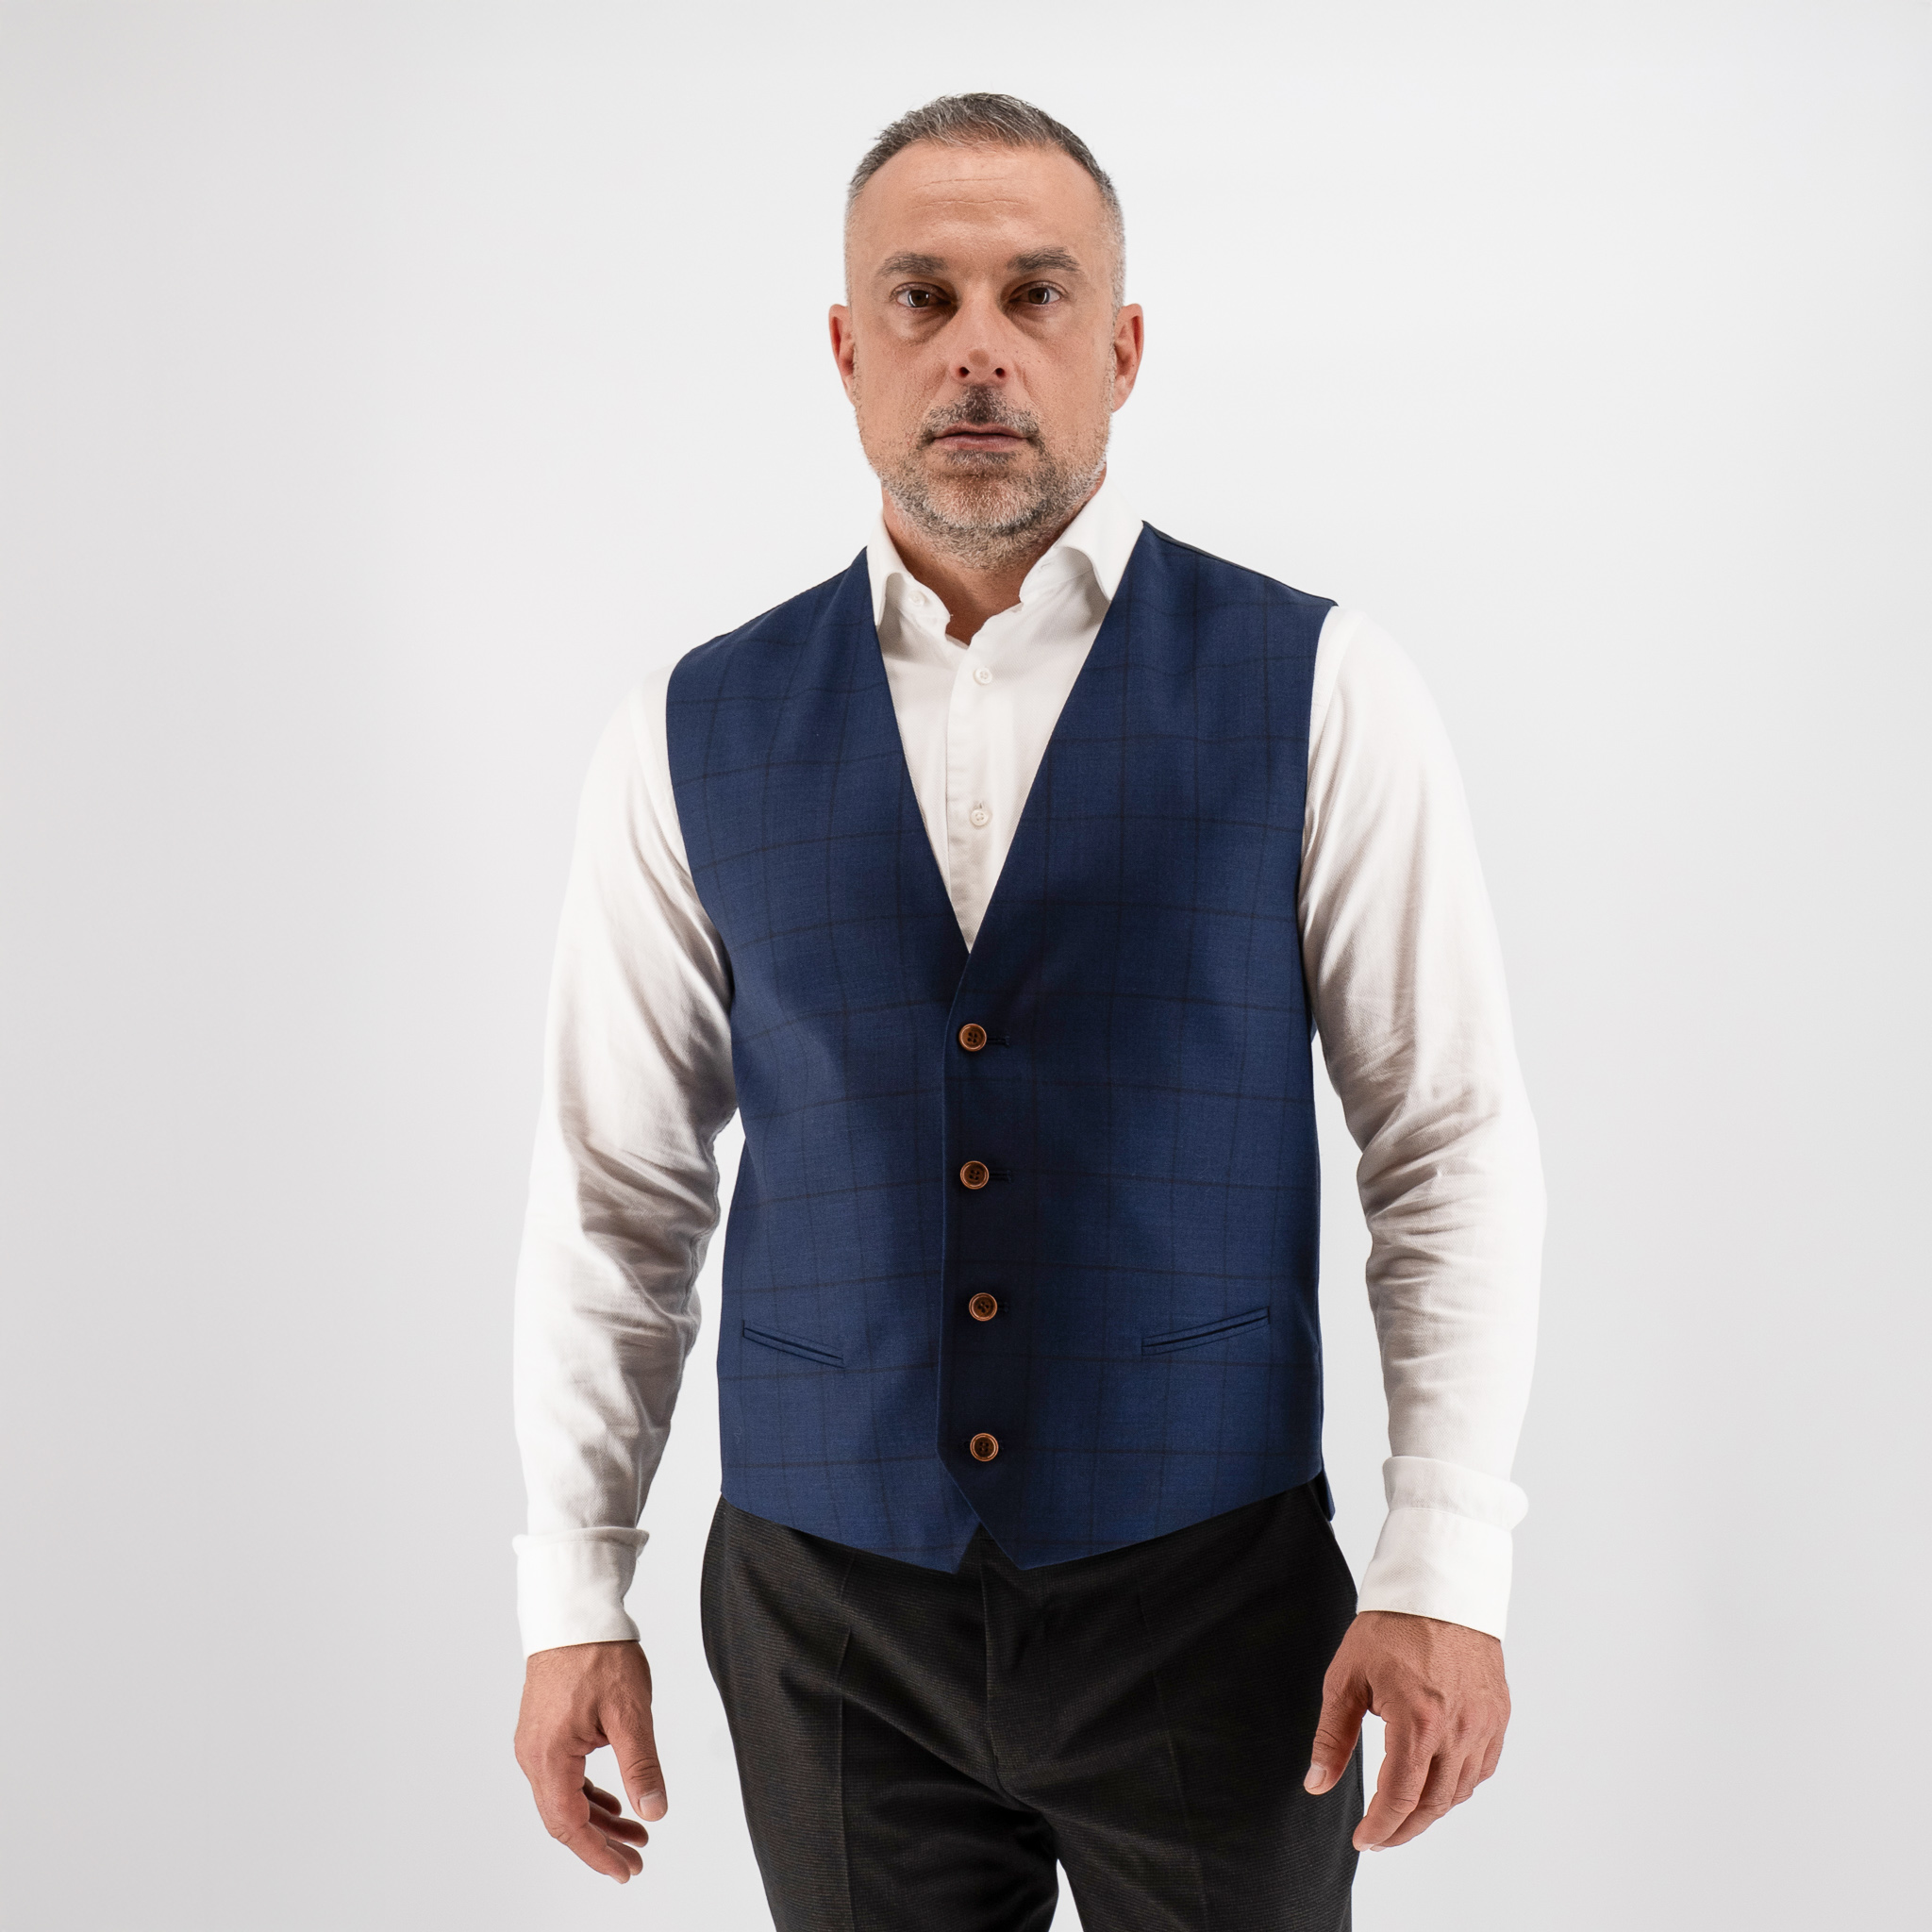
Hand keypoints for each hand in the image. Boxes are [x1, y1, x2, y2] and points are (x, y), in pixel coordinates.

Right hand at [514, 1639, 666, 1882]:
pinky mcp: (543, 1731)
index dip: (598, 1853)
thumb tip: (654, 1811)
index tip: (625, 1870)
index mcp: (549, 1755)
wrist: (573, 1612)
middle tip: (637, 1859)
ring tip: (635, 1832)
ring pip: (563, 1798)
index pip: (570, 1824)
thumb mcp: (630, 1711)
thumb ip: (641, 1766)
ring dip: (597, 1820)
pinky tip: (611, 1802)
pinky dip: (587, 1795)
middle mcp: (532, 1755)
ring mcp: (534, 1743)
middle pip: (564, 1818)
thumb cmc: (598, 1653)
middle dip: (601, 1843)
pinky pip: (562, 1776)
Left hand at [1303, 1610, 1508, 1850]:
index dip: (1380, 1828)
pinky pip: (1482, 1768)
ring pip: (1460, 1791)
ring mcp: (1484, 1724)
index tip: (1363, 1840)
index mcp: (1417, 1722)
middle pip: (1434, 1805)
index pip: (1400, 1798)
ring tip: (1403, 1813)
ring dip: (1431, 1811)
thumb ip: (1332, 1737)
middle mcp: (1458, 1730)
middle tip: (1380, 1837)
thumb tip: (1317, 1783)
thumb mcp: (1346, 1678)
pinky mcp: (1498, 1715)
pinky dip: (1458, 1786)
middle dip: (1404, 1829)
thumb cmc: (1389, 1627)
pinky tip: (1437, 1783)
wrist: (1439, 1587)